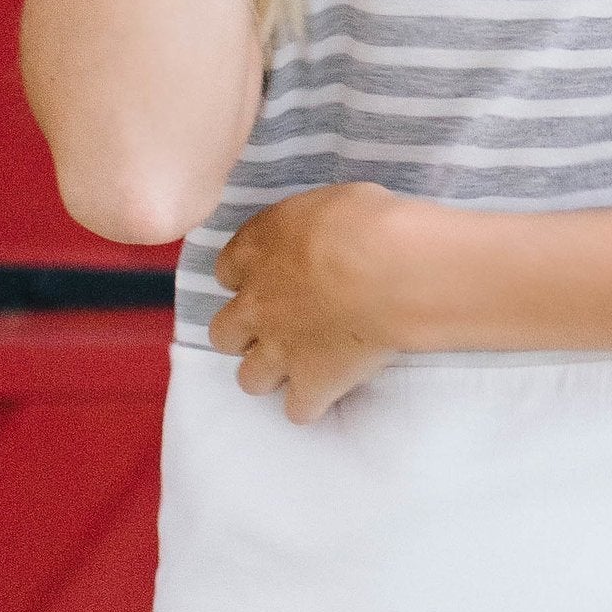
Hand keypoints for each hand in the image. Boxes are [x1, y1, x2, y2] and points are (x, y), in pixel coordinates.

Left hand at [209, 182, 411, 422]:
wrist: (388, 270)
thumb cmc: (367, 222)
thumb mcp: (330, 201)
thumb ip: (310, 227)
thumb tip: (324, 232)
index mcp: (257, 250)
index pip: (227, 271)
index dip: (248, 278)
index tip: (270, 278)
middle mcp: (256, 303)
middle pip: (223, 333)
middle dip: (245, 334)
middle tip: (279, 327)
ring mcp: (279, 349)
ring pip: (249, 379)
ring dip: (270, 373)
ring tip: (301, 365)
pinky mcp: (310, 383)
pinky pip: (298, 410)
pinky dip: (312, 403)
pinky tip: (330, 389)